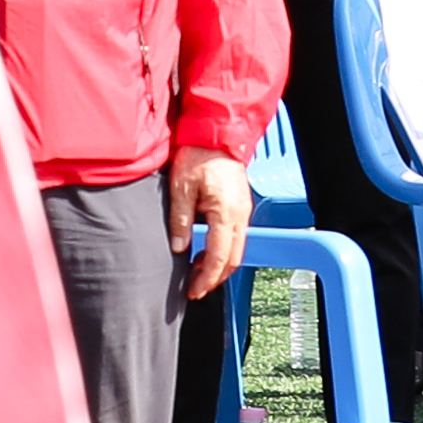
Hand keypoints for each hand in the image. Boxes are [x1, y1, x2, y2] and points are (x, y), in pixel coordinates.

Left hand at [168, 152, 251, 300]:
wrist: (215, 131)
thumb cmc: (197, 154)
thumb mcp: (180, 189)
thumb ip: (180, 221)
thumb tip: (179, 247)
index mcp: (226, 212)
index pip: (219, 257)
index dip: (206, 278)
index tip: (193, 291)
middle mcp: (240, 214)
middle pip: (233, 258)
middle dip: (215, 278)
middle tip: (195, 289)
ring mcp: (243, 209)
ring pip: (236, 249)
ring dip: (219, 265)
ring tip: (197, 272)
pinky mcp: (240, 204)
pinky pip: (236, 236)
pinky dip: (222, 250)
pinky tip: (205, 250)